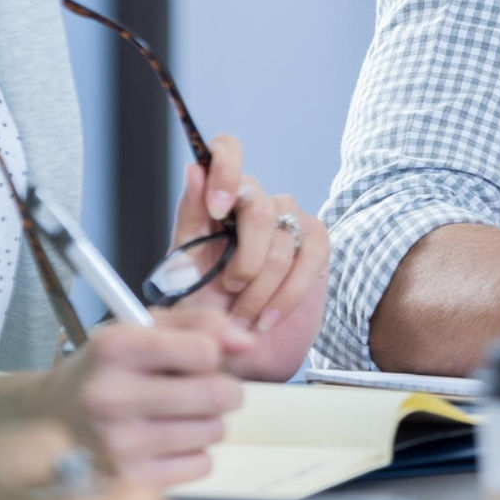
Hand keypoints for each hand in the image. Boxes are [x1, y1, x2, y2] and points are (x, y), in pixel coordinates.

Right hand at [30, 313, 245, 487]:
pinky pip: (202, 464)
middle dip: (224, 389)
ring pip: (214, 431)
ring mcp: (119, 444)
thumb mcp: (143, 327)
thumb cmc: (107, 367)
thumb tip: (248, 343)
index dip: (212, 353)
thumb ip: (200, 324)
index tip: (198, 358)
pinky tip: (169, 440)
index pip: (205, 351)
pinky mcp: (129, 480)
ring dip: (209, 420)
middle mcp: (112, 396)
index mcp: (116, 348)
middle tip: (206, 387)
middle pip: (218, 395)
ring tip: (179, 413)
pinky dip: (195, 451)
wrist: (52, 417)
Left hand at [170, 134, 329, 381]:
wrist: (237, 350)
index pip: (227, 150)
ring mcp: (288, 220)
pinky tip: (270, 317)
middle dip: (242, 260)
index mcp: (219, 199)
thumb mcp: (184, 270)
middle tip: (229, 291)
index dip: (226, 170)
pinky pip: (308, 258)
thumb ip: (190, 221)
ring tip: (245, 317)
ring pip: (279, 241)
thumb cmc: (206, 309)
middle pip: (256, 205)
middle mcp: (255, 202)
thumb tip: (194, 168)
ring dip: (259, 290)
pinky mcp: (314, 244)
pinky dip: (286, 295)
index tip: (218, 208)